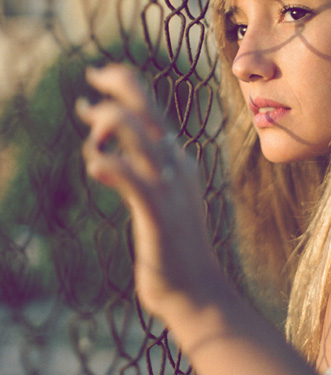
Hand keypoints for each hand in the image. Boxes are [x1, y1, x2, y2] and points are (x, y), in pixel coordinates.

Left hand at [76, 65, 219, 319]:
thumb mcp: (165, 199)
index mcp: (178, 160)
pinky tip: (94, 165)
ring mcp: (169, 187)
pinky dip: (109, 164)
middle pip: (146, 108)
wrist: (198, 292)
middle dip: (117, 84)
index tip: (98, 82)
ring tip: (90, 135)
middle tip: (88, 82)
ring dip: (106, 122)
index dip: (124, 85)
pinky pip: (130, 178)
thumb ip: (150, 171)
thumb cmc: (175, 250)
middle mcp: (176, 165)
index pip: (152, 107)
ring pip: (136, 133)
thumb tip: (132, 146)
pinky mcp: (158, 212)